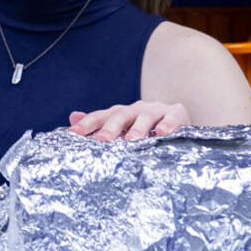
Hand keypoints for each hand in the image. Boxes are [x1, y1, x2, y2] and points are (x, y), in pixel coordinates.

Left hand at [68, 101, 189, 140]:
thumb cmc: (144, 128)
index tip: (73, 133)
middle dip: (110, 128)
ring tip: (131, 140)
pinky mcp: (176, 113)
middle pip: (120, 116)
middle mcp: (135, 109)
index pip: (100, 117)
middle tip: (101, 140)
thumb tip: (72, 117)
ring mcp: (156, 110)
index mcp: (120, 113)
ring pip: (145, 117)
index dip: (87, 124)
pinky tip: (163, 133)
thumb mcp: (122, 127)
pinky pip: (172, 117)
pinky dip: (168, 124)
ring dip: (138, 128)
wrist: (177, 122)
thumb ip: (100, 124)